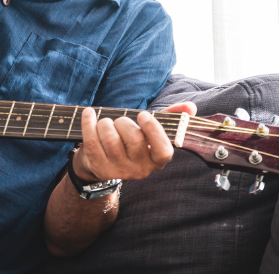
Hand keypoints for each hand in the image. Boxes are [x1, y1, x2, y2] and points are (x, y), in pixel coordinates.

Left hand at [74, 102, 196, 181]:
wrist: (101, 162)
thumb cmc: (130, 142)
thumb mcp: (150, 132)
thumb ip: (171, 118)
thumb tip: (190, 107)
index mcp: (156, 161)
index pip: (163, 151)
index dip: (154, 132)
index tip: (144, 115)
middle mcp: (139, 170)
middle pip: (133, 139)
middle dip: (124, 122)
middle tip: (121, 120)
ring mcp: (118, 171)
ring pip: (110, 139)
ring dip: (105, 123)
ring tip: (106, 123)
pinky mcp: (99, 168)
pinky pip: (91, 141)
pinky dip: (88, 123)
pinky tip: (89, 114)